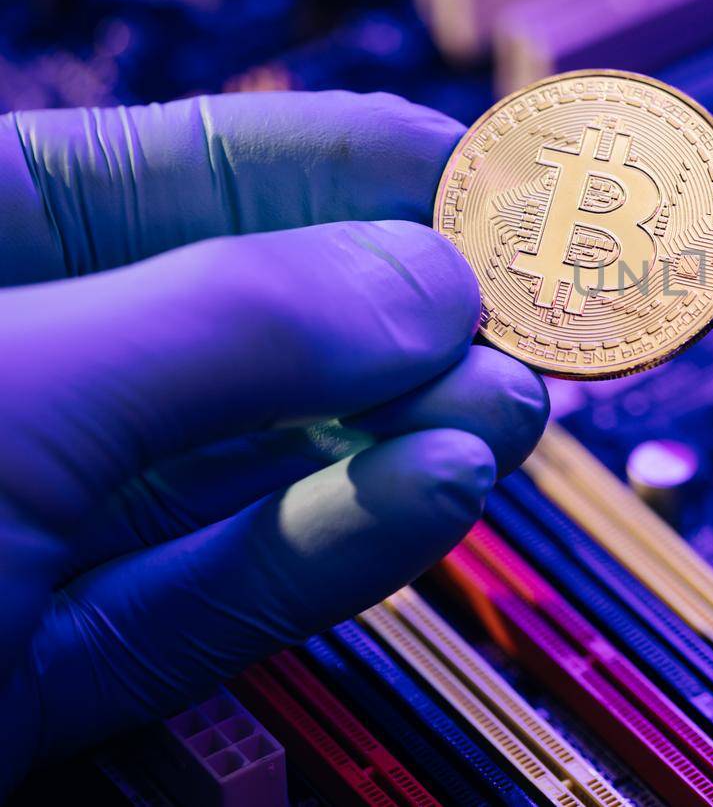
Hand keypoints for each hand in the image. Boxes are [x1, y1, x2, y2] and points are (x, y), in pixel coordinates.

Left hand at [0, 92, 547, 790]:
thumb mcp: (1, 393)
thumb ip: (234, 325)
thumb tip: (438, 276)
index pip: (205, 166)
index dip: (368, 161)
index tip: (514, 177)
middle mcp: (21, 367)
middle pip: (256, 313)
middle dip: (410, 311)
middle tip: (549, 318)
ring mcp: (36, 522)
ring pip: (257, 457)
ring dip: (400, 431)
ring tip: (515, 410)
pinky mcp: (54, 660)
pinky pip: (222, 581)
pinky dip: (337, 538)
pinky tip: (438, 486)